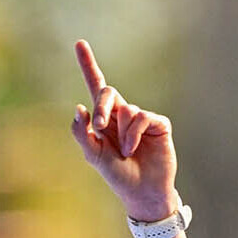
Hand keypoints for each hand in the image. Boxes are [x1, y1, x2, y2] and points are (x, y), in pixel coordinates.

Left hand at [70, 40, 178, 220]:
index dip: (88, 65)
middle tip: (99, 127)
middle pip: (108, 92)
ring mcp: (141, 118)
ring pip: (125, 109)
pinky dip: (133, 133)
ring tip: (126, 152)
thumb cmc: (118, 175)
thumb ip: (82, 135)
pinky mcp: (158, 123)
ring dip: (121, 133)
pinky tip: (133, 148)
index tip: (79, 44)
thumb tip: (79, 108)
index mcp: (105, 119)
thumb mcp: (94, 157)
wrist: (142, 193)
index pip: (95, 88)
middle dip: (102, 107)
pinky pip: (141, 117)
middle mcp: (123, 114)